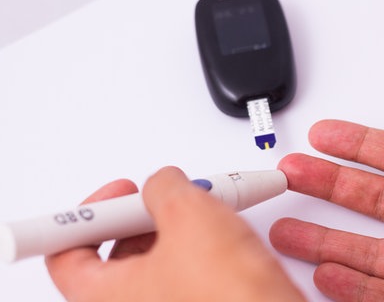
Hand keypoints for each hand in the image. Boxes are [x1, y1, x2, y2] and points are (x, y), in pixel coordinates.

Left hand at [46, 167, 304, 301]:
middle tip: (163, 197)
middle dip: (141, 215)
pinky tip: (221, 231)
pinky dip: (198, 247)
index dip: (88, 215)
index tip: (117, 194)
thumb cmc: (230, 297)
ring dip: (175, 227)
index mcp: (105, 297)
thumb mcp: (189, 215)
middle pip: (115, 253)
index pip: (66, 253)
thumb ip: (164, 187)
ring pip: (156, 261)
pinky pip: (186, 272)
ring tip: (202, 208)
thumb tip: (163, 180)